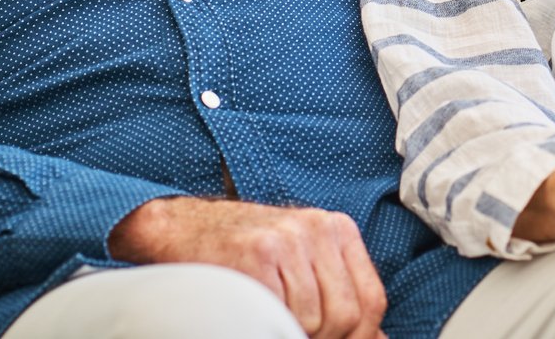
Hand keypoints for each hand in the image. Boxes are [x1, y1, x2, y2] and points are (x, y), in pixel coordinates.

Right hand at [109, 195, 385, 338]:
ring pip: (315, 318)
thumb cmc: (243, 254)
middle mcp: (317, 227)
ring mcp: (288, 238)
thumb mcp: (301, 265)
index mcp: (337, 230)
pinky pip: (281, 312)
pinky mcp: (257, 253)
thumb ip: (337, 296)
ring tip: (268, 322)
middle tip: (294, 333)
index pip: (372, 299)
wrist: (182, 228)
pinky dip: (268, 324)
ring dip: (291, 331)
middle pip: (347, 313)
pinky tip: (253, 315)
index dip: (360, 337)